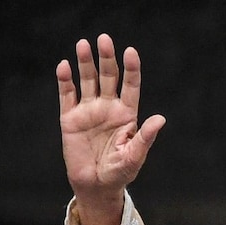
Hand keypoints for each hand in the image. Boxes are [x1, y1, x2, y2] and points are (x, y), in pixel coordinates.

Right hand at [56, 34, 164, 208]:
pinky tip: (64, 66)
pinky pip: (67, 95)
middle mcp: (108, 108)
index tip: (130, 51)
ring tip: (83, 44)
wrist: (96, 185)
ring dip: (85, 63)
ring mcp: (89, 111)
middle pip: (108, 77)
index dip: (131, 69)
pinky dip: (65, 80)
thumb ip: (145, 137)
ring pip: (87, 81)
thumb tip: (160, 119)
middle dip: (106, 58)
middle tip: (104, 39)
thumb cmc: (120, 172)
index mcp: (127, 114)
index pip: (130, 86)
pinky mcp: (70, 118)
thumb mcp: (135, 156)